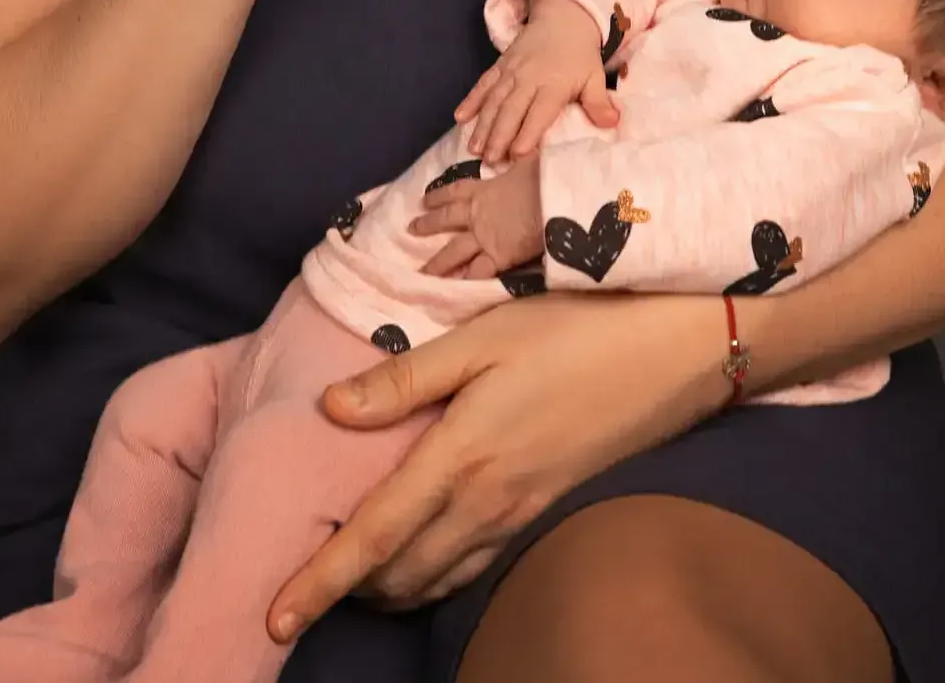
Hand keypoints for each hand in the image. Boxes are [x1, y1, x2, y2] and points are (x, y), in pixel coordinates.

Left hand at [266, 292, 734, 640]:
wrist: (670, 353)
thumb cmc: (571, 329)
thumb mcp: (482, 337)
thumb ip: (404, 379)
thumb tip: (330, 408)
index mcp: (463, 456)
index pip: (375, 535)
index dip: (321, 580)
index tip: (274, 615)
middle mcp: (487, 501)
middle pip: (400, 573)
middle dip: (347, 591)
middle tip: (299, 589)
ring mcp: (520, 513)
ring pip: (436, 578)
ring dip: (387, 588)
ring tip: (348, 581)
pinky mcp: (543, 510)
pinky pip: (472, 565)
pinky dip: (431, 577)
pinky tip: (418, 560)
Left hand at [408, 157, 541, 277]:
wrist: (552, 200)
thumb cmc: (543, 177)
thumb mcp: (528, 161)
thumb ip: (520, 161)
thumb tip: (522, 153)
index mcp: (485, 189)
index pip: (456, 191)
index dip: (439, 195)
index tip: (424, 199)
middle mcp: (477, 214)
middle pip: (446, 219)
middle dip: (428, 224)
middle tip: (411, 229)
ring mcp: (484, 237)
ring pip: (453, 252)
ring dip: (437, 263)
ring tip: (422, 274)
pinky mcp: (497, 258)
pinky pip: (477, 273)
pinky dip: (466, 282)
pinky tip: (453, 292)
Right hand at [454, 0, 617, 161]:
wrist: (563, 17)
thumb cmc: (580, 55)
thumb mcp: (595, 77)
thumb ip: (599, 102)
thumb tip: (613, 123)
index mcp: (554, 84)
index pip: (539, 112)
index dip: (528, 132)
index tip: (517, 154)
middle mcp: (528, 78)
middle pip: (511, 109)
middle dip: (499, 136)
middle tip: (489, 160)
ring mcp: (511, 71)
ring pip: (494, 100)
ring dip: (482, 124)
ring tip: (473, 148)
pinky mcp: (500, 65)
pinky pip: (483, 83)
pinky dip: (471, 100)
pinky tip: (460, 117)